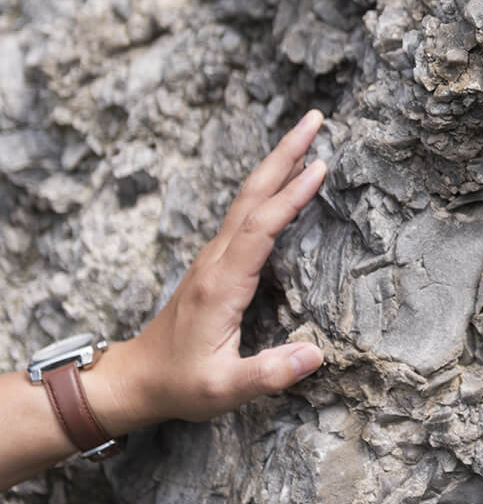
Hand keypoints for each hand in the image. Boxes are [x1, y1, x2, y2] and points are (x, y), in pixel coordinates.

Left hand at [95, 111, 328, 431]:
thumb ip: (268, 374)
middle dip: (283, 153)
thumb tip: (316, 354)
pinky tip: (284, 178)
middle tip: (314, 119)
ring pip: (248, 198)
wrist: (135, 378)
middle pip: (252, 195)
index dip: (290, 196)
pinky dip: (269, 186)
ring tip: (307, 135)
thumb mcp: (222, 390)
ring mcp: (213, 257)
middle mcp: (215, 260)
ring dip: (277, 163)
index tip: (320, 166)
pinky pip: (246, 212)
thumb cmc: (180, 383)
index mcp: (221, 284)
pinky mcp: (216, 261)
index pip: (260, 228)